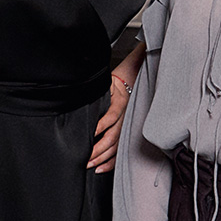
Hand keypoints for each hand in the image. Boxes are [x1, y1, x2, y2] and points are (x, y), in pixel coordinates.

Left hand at [90, 49, 142, 171]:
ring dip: (101, 158)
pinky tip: (100, 168)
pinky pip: (119, 152)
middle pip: (111, 138)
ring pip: (114, 147)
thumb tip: (119, 52)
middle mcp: (124, 118)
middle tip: (83, 158)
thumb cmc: (125, 77)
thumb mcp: (120, 70)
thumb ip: (120, 65)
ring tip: (89, 165)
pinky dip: (110, 162)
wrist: (138, 82)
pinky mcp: (125, 133)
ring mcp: (125, 128)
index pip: (109, 117)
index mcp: (120, 102)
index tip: (88, 133)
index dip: (99, 126)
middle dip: (96, 150)